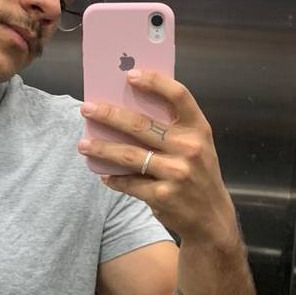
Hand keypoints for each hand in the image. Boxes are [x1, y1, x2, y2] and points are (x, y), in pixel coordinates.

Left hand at [78, 69, 237, 245]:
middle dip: (109, 115)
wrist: (212, 219)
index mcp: (198, 129)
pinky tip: (103, 174)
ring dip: (102, 148)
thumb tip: (125, 108)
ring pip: (128, 155)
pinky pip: (129, 183)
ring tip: (83, 144)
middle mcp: (190, 148)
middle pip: (141, 124)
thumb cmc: (197, 173)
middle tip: (87, 109)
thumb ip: (171, 128)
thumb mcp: (196, 146)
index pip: (178, 96)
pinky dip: (113, 178)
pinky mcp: (163, 196)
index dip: (154, 82)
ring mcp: (176, 173)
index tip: (129, 75)